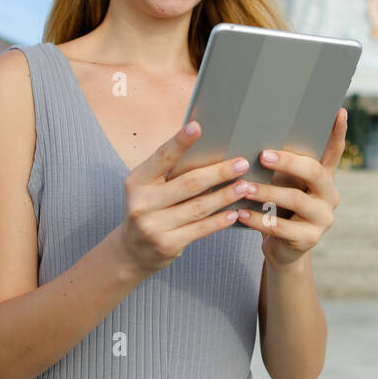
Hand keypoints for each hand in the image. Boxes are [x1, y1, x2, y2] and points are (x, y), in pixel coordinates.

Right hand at [116, 121, 252, 277]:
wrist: (132, 252)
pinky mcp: (166, 244)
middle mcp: (141, 202)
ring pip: (198, 207)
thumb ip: (170, 172)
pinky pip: (199, 229)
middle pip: (188, 183)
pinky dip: (219, 221)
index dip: (180, 142)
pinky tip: (234, 213)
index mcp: (137, 180)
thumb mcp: (150, 188)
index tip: (197, 127)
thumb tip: (209, 151)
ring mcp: (152, 226)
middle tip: (242, 164)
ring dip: (225, 196)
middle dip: (219, 172)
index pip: (162, 157)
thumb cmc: (150, 209)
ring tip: (245, 186)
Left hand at [237, 108, 345, 267]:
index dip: (338, 132)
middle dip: (288, 162)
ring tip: (243, 187)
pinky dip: (258, 219)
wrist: (282, 248)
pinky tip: (240, 214)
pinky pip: (281, 227)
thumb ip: (281, 166)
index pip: (334, 151)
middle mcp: (330, 195)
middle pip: (314, 172)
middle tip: (262, 155)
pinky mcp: (309, 238)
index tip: (339, 110)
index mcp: (325, 177)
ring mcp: (323, 218)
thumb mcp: (284, 185)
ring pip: (295, 200)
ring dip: (266, 192)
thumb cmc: (279, 207)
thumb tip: (255, 135)